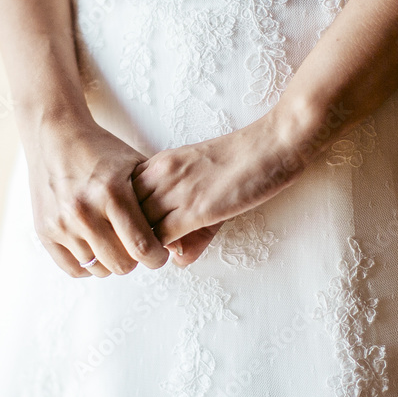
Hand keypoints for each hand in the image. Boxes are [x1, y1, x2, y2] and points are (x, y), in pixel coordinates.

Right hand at [24, 120, 170, 277]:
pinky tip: (96, 250)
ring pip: (98, 269)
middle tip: (136, 248)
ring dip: (111, 261)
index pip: (142, 247)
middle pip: (121, 264)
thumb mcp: (134, 165)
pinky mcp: (45, 231)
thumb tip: (178, 237)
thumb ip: (156, 197)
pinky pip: (73, 268)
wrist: (55, 135)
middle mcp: (84, 211)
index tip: (159, 253)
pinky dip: (88, 266)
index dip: (156, 257)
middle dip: (135, 260)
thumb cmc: (100, 150)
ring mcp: (62, 223)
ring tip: (115, 244)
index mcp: (112, 193)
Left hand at [131, 117, 302, 267]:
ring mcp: (176, 191)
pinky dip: (164, 251)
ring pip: (138, 228)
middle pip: (124, 213)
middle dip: (131, 234)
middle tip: (146, 247)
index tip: (138, 231)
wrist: (274, 144)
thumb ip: (183, 207)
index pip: (123, 196)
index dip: (127, 217)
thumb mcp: (201, 175)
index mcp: (160, 162)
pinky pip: (161, 239)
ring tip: (163, 252)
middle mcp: (161, 174)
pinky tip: (181, 251)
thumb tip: (176, 252)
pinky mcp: (195, 210)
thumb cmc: (245, 158)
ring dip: (146, 245)